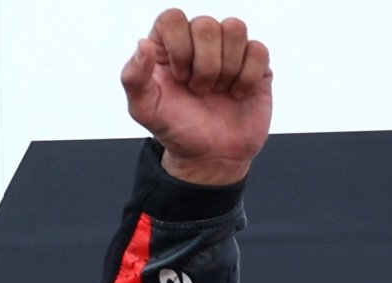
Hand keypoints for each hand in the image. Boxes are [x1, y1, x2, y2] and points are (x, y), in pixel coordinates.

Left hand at [121, 10, 271, 184]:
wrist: (209, 156)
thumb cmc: (175, 129)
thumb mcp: (145, 110)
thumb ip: (133, 78)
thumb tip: (143, 44)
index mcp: (167, 47)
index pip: (171, 18)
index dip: (178, 45)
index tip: (178, 76)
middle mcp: (198, 43)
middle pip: (205, 23)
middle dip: (203, 64)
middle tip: (198, 90)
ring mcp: (228, 50)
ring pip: (234, 28)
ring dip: (225, 68)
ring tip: (217, 91)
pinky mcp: (255, 63)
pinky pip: (257, 50)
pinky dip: (246, 77)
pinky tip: (236, 94)